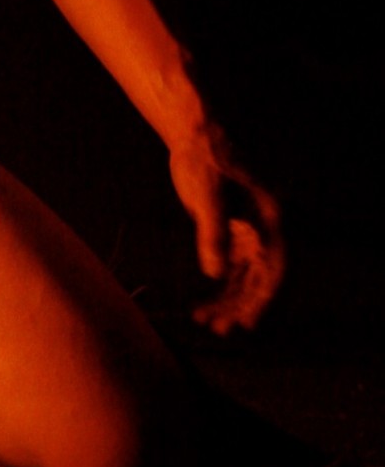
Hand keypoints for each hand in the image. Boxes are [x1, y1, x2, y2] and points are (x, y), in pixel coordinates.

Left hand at [168, 123, 284, 333]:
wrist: (193, 138)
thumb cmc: (204, 162)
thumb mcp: (207, 198)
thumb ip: (213, 234)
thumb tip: (215, 274)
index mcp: (269, 221)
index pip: (273, 270)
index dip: (263, 299)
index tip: (247, 322)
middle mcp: (263, 230)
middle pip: (258, 279)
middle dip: (240, 305)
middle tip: (218, 329)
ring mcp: (248, 232)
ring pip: (243, 277)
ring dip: (228, 300)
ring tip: (205, 321)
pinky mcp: (231, 230)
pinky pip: (230, 267)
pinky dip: (219, 286)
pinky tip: (204, 304)